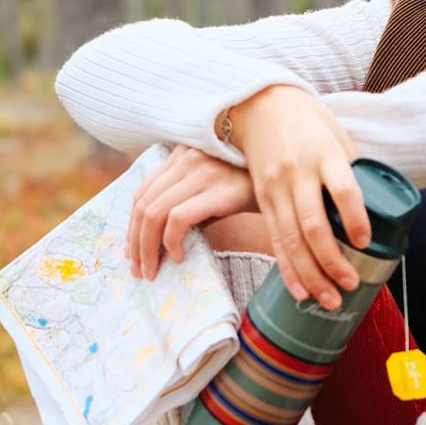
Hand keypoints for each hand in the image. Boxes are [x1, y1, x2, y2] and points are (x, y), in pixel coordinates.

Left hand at [127, 145, 257, 279]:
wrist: (293, 176)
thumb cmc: (256, 184)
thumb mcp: (216, 186)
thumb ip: (190, 201)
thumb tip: (162, 240)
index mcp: (182, 154)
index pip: (143, 192)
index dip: (132, 226)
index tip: (133, 252)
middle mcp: (187, 158)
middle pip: (143, 204)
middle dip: (135, 242)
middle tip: (140, 269)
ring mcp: (201, 171)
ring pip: (154, 212)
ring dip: (147, 247)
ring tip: (153, 270)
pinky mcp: (217, 189)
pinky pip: (177, 218)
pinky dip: (170, 241)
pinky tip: (179, 256)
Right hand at [229, 86, 370, 310]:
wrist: (259, 106)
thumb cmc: (308, 122)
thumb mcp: (337, 134)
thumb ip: (354, 168)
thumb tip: (380, 205)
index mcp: (323, 154)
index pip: (341, 188)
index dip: (354, 217)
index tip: (365, 241)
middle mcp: (297, 173)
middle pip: (312, 224)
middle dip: (331, 261)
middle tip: (351, 285)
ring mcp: (276, 189)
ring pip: (291, 240)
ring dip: (311, 275)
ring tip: (330, 300)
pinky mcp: (262, 200)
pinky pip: (275, 240)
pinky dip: (287, 269)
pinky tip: (300, 291)